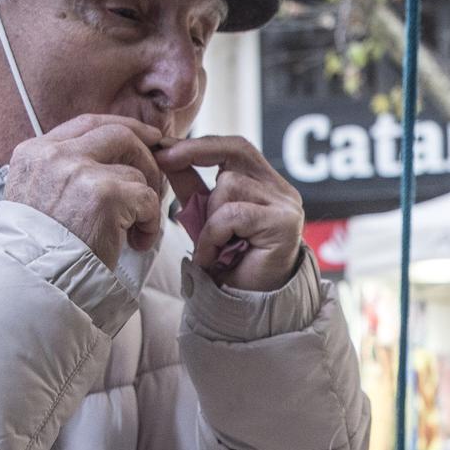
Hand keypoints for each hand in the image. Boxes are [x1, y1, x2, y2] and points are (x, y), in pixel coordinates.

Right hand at [0, 113, 166, 269]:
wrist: (35, 279)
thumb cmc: (39, 250)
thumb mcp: (36, 197)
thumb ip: (64, 172)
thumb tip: (113, 162)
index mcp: (35, 152)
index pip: (88, 124)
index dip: (124, 128)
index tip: (147, 138)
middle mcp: (55, 155)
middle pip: (119, 135)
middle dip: (146, 157)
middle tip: (156, 185)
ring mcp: (80, 172)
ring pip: (135, 173)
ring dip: (144, 203)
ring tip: (133, 232)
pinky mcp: (105, 196)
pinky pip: (147, 199)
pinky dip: (150, 223)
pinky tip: (136, 242)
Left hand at [156, 136, 305, 292]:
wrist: (247, 306)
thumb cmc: (228, 263)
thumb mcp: (203, 217)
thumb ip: (191, 186)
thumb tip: (165, 153)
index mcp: (266, 184)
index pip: (236, 147)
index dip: (200, 143)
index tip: (162, 146)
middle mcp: (282, 190)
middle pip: (235, 153)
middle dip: (196, 155)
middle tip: (164, 162)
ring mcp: (287, 206)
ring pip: (229, 186)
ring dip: (208, 216)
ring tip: (210, 245)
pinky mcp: (284, 224)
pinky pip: (232, 214)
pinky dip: (213, 235)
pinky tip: (214, 256)